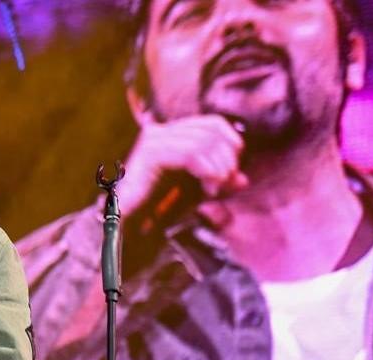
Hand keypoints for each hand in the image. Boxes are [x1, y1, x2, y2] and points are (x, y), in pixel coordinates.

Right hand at [117, 114, 248, 217]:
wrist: (128, 223)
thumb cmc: (158, 209)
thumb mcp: (197, 192)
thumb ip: (219, 183)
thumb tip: (243, 180)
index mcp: (170, 134)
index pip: (213, 122)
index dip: (232, 141)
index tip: (234, 170)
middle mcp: (161, 131)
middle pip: (211, 130)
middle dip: (227, 158)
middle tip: (225, 184)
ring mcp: (154, 140)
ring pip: (203, 141)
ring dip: (218, 167)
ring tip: (215, 189)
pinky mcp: (151, 152)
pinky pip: (190, 154)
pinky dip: (207, 170)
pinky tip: (208, 187)